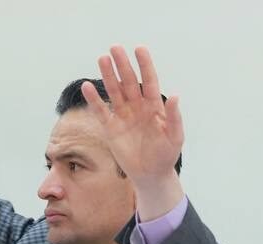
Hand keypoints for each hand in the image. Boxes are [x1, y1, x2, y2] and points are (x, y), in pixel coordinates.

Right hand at [84, 46, 185, 220]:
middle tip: (114, 48)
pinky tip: (87, 86)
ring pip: (114, 92)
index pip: (149, 81)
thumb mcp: (175, 136)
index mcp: (154, 106)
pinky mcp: (111, 128)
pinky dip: (94, 100)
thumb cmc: (166, 154)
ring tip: (102, 59)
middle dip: (122, 65)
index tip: (139, 49)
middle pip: (128, 82)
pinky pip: (101, 111)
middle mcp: (138, 107)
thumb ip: (174, 116)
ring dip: (108, 76)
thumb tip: (174, 95)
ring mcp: (123, 116)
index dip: (145, 65)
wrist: (151, 174)